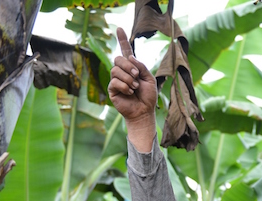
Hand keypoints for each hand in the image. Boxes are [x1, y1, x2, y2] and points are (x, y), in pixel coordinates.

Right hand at [108, 28, 157, 150]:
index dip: (122, 40)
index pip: (126, 51)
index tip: (119, 28)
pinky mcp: (112, 89)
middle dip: (128, 66)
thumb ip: (141, 67)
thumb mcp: (149, 79)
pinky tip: (130, 92)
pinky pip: (114, 82)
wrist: (144, 111)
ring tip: (135, 87)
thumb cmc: (148, 97)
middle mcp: (123, 72)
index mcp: (132, 68)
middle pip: (118, 59)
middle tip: (137, 77)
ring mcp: (116, 80)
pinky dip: (124, 86)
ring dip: (128, 78)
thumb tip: (130, 57)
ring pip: (115, 70)